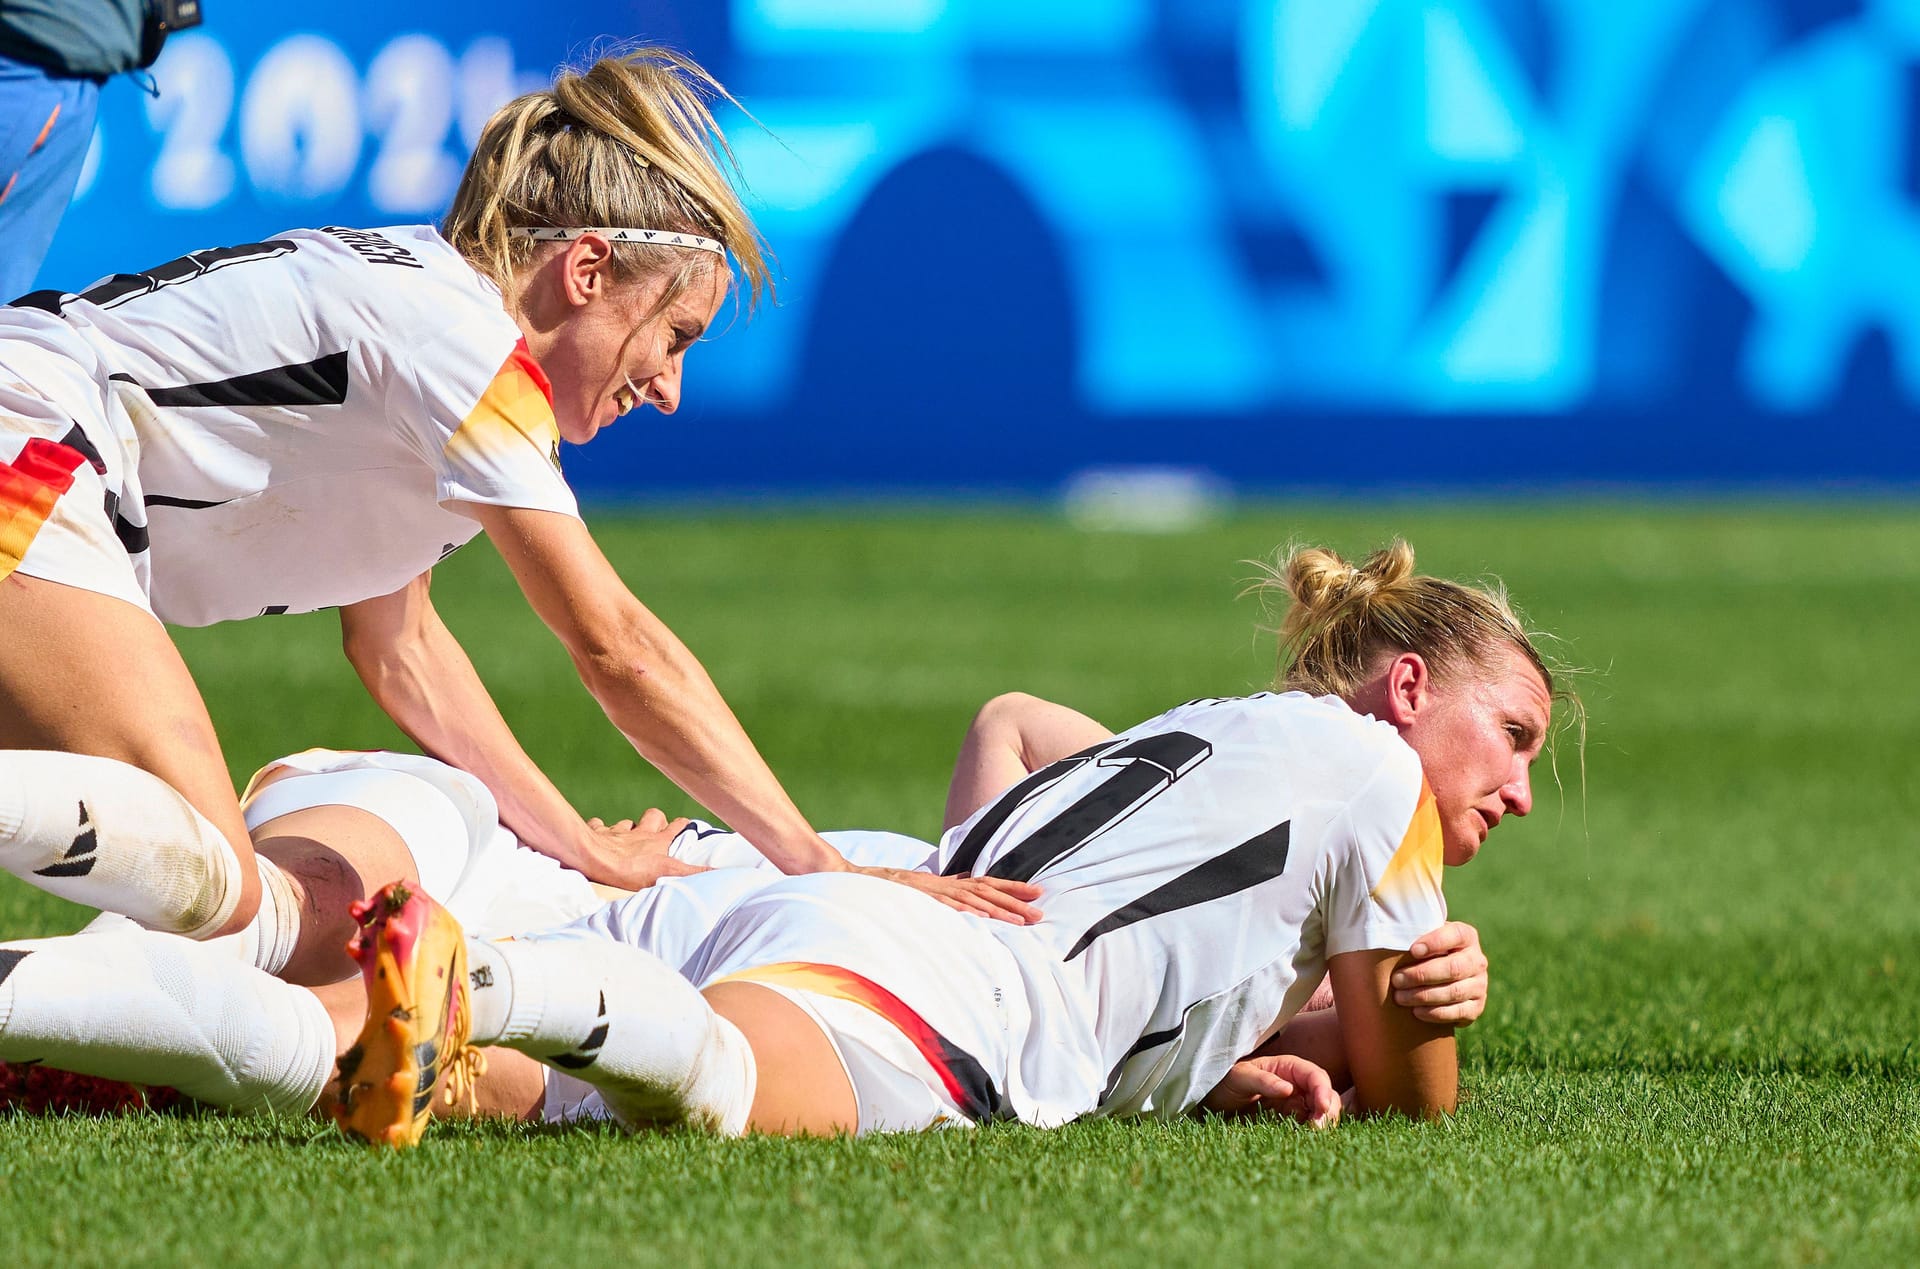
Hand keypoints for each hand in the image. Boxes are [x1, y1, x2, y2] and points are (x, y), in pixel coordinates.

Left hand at [577, 809, 707, 890]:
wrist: (594, 859)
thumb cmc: (630, 868)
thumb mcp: (667, 872)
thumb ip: (694, 873)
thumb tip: (723, 871)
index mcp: (657, 840)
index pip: (677, 826)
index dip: (683, 826)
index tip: (687, 827)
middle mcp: (639, 832)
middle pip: (653, 816)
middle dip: (656, 820)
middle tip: (656, 830)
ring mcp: (617, 832)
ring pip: (627, 823)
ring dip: (629, 827)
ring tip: (627, 837)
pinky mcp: (598, 834)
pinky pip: (598, 825)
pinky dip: (599, 829)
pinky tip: (598, 834)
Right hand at [854, 867, 1043, 924]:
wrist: (849, 880)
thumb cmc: (882, 890)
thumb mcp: (917, 892)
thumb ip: (940, 894)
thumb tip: (963, 893)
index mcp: (943, 884)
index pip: (983, 884)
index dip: (1010, 888)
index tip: (1037, 894)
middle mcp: (940, 884)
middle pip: (984, 890)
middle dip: (1014, 900)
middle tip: (1041, 913)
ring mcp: (929, 891)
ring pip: (971, 899)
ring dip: (998, 909)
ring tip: (1022, 922)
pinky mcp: (916, 898)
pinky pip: (945, 905)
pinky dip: (965, 910)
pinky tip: (984, 917)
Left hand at [1202, 1055, 1339, 1127]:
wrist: (1214, 1101)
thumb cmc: (1226, 1081)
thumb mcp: (1240, 1077)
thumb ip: (1263, 1081)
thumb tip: (1288, 1089)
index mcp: (1289, 1068)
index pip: (1316, 1076)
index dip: (1323, 1091)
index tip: (1321, 1108)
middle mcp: (1298, 1085)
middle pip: (1326, 1096)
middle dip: (1327, 1111)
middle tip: (1316, 1129)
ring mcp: (1297, 1104)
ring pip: (1322, 1114)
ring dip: (1323, 1124)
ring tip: (1312, 1136)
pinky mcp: (1292, 1122)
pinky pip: (1309, 1128)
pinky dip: (1311, 1135)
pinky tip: (1304, 1141)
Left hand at [1391, 920, 1488, 1025]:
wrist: (1440, 978)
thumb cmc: (1423, 953)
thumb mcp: (1422, 938)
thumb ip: (1411, 932)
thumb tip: (1384, 930)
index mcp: (1466, 936)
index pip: (1455, 935)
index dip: (1435, 942)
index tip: (1413, 950)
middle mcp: (1477, 960)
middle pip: (1453, 968)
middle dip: (1421, 975)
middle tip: (1397, 980)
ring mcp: (1480, 984)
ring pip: (1455, 992)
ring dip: (1424, 996)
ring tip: (1400, 997)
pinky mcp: (1476, 1006)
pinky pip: (1459, 1012)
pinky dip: (1436, 1013)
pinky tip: (1416, 1012)